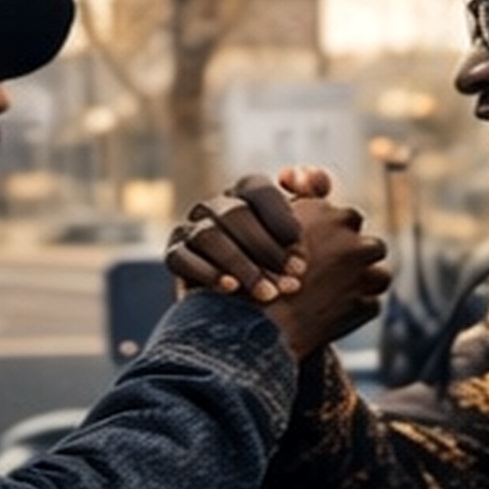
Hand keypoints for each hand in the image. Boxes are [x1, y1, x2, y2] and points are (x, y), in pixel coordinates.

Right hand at [166, 169, 331, 301]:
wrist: (249, 312)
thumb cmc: (281, 266)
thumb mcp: (303, 233)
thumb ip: (313, 197)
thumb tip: (305, 176)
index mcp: (246, 193)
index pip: (258, 189)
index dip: (280, 218)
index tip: (301, 252)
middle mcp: (216, 206)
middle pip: (235, 215)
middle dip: (266, 250)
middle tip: (293, 281)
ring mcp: (191, 229)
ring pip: (210, 236)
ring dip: (243, 266)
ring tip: (269, 294)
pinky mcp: (175, 254)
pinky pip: (182, 258)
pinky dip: (207, 273)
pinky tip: (231, 289)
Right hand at [261, 196, 389, 359]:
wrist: (249, 323)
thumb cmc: (250, 269)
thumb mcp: (268, 222)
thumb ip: (297, 197)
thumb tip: (303, 175)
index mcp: (326, 214)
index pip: (349, 219)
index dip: (339, 234)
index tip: (324, 251)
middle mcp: (349, 239)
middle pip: (371, 246)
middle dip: (357, 259)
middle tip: (331, 275)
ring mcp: (360, 273)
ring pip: (379, 275)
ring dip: (363, 284)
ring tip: (336, 297)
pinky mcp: (363, 306)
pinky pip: (369, 306)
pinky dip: (355, 311)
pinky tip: (332, 316)